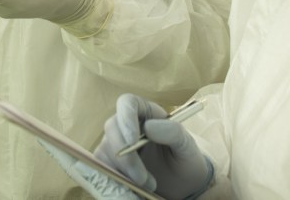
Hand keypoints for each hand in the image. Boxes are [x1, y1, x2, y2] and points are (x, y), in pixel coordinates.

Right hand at [95, 94, 213, 199]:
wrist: (182, 186)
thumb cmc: (185, 160)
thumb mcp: (187, 146)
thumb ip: (173, 132)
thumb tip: (148, 126)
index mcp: (146, 113)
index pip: (127, 103)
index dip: (125, 117)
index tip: (132, 140)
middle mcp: (127, 124)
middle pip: (112, 128)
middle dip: (126, 156)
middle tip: (143, 178)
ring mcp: (116, 143)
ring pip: (105, 149)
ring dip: (124, 171)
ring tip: (149, 184)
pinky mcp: (109, 161)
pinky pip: (101, 166)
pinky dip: (116, 178)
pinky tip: (133, 186)